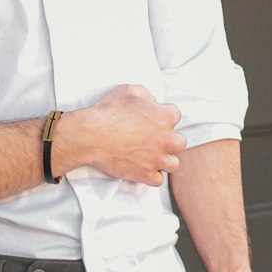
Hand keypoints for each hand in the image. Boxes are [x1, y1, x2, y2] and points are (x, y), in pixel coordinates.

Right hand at [58, 84, 186, 185]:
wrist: (91, 136)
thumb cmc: (108, 112)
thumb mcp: (128, 90)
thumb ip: (146, 94)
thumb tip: (152, 101)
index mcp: (165, 117)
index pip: (175, 115)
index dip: (163, 117)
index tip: (152, 120)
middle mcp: (166, 139)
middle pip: (180, 142)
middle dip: (169, 141)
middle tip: (154, 140)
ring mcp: (157, 159)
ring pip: (173, 164)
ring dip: (164, 161)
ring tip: (151, 157)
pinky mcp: (145, 174)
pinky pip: (158, 180)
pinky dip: (151, 176)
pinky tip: (142, 168)